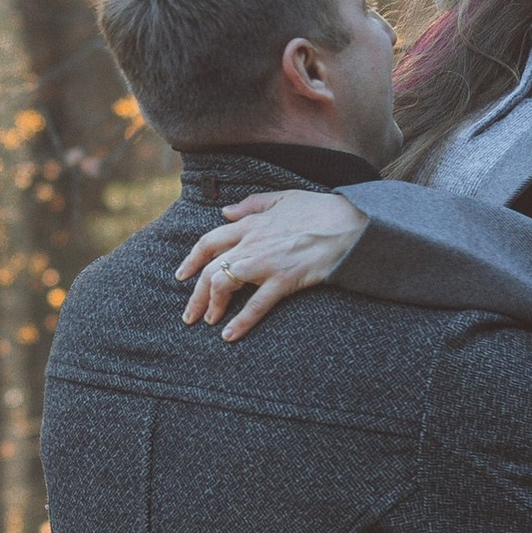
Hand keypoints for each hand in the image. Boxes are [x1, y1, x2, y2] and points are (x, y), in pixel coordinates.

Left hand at [176, 187, 367, 338]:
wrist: (349, 224)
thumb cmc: (319, 210)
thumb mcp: (282, 198)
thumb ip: (251, 205)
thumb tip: (224, 212)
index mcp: (250, 224)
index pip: (209, 242)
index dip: (191, 260)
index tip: (182, 275)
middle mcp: (251, 243)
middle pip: (211, 269)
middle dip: (195, 294)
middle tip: (189, 314)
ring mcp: (266, 262)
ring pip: (224, 284)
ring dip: (212, 306)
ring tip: (208, 322)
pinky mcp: (284, 279)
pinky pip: (256, 304)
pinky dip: (240, 321)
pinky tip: (229, 335)